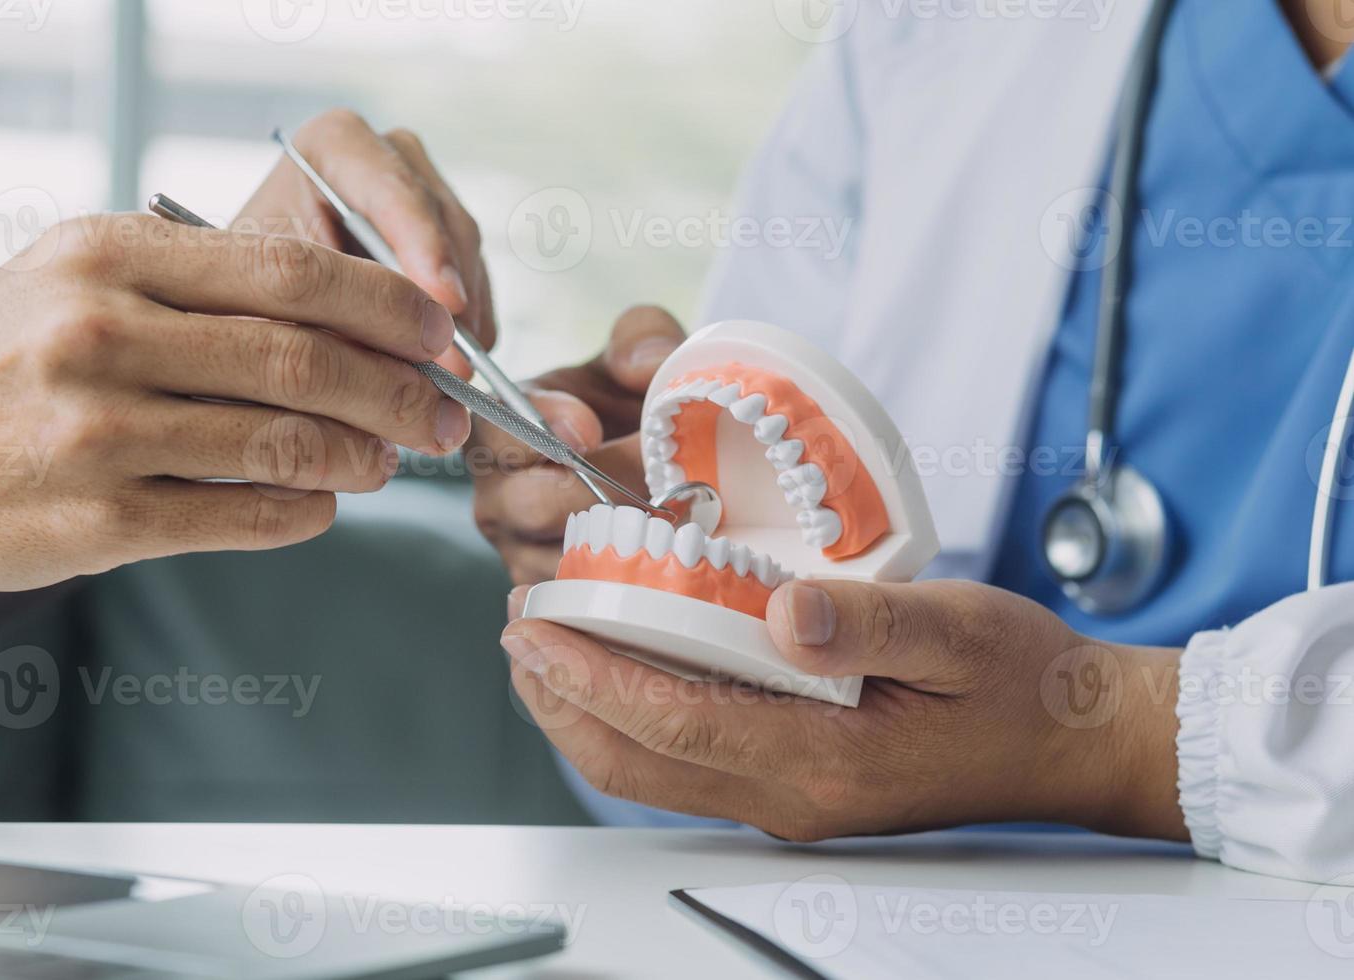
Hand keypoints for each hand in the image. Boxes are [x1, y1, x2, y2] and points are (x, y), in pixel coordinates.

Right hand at [0, 213, 467, 590]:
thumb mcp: (77, 279)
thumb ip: (201, 289)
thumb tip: (352, 322)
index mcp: (109, 256)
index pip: (293, 271)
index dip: (388, 307)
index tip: (440, 334)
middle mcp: (101, 333)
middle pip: (307, 360)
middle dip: (405, 393)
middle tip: (447, 416)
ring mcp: (96, 431)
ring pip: (287, 444)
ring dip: (364, 457)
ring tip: (387, 462)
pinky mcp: (94, 519)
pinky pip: (244, 518)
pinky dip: (306, 514)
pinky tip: (321, 506)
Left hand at [238, 110, 493, 376]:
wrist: (241, 299)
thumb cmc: (240, 290)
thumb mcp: (271, 297)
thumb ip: (336, 318)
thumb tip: (412, 364)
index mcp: (333, 147)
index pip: (391, 185)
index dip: (423, 244)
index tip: (446, 303)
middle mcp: (387, 162)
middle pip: (440, 220)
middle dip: (448, 295)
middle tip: (455, 362)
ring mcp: (421, 201)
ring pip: (464, 257)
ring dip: (463, 321)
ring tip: (452, 379)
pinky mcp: (442, 245)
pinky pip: (473, 285)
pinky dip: (468, 330)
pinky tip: (452, 369)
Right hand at [470, 306, 684, 585]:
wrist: (644, 457)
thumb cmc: (626, 401)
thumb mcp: (634, 351)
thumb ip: (641, 337)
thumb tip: (649, 365)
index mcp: (500, 423)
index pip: (501, 428)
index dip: (545, 427)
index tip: (591, 428)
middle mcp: (495, 490)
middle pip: (534, 503)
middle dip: (607, 491)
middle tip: (664, 477)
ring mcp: (516, 545)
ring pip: (558, 554)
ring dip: (624, 538)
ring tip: (679, 516)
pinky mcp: (545, 587)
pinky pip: (576, 596)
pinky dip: (624, 580)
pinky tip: (668, 557)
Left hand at [502, 578, 1190, 841]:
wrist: (1072, 743)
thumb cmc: (1023, 684)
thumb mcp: (959, 629)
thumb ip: (867, 619)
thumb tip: (782, 610)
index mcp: (828, 761)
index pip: (675, 721)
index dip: (593, 673)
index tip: (537, 627)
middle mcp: (793, 795)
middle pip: (637, 763)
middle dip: (562, 699)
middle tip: (520, 629)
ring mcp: (790, 798)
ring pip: (651, 771)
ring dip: (586, 712)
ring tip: (547, 647)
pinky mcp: (795, 784)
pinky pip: (686, 762)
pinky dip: (633, 717)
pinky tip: (623, 668)